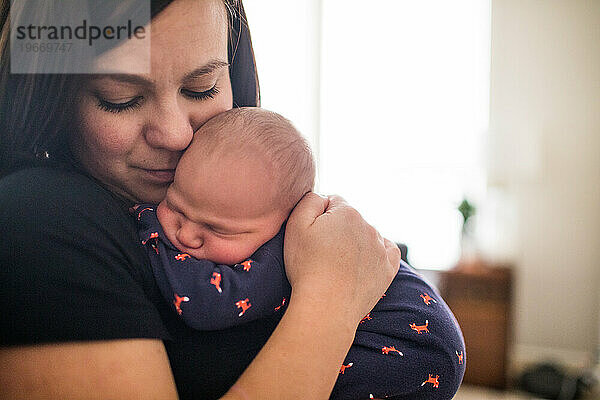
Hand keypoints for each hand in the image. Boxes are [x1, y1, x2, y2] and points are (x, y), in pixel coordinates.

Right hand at [284, 192, 400, 325]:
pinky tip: (365, 260)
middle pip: (350, 219)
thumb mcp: (296, 224)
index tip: (311, 236)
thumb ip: (310, 200)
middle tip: (320, 252)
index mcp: (348, 212)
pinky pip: (388, 251)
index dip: (318, 217)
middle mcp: (369, 226)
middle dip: (337, 229)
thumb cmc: (306, 266)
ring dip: (354, 242)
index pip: (333, 202)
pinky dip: (377, 252)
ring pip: (366, 235)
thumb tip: (323, 197)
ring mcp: (381, 249)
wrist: (326, 306)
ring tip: (336, 264)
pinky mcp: (387, 270)